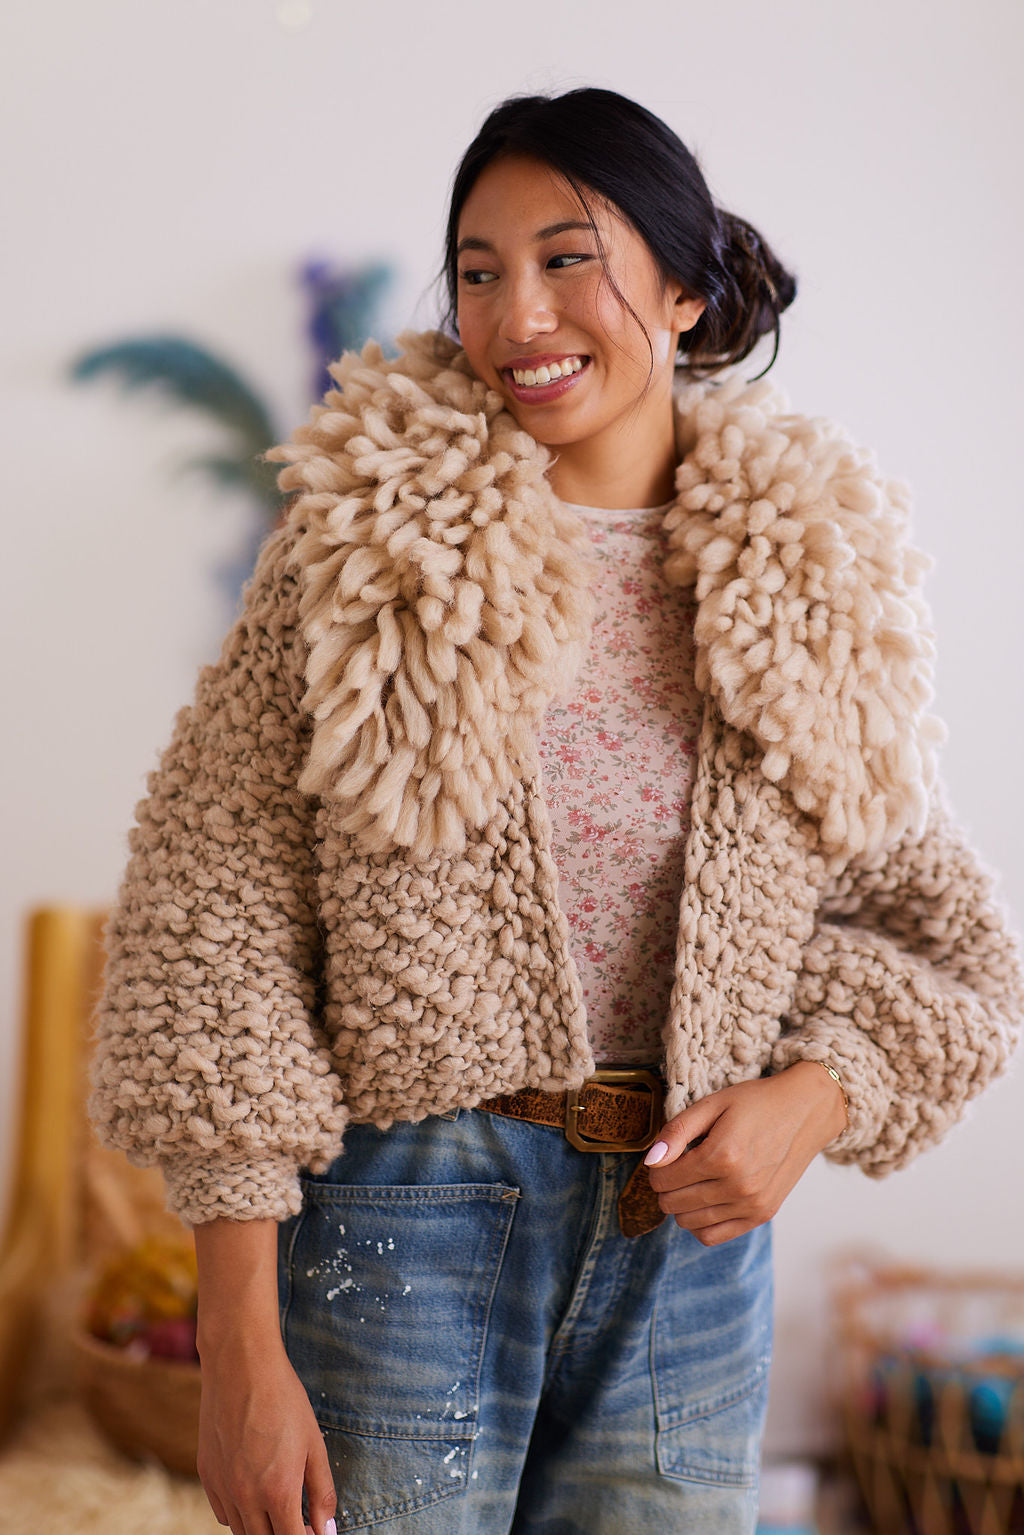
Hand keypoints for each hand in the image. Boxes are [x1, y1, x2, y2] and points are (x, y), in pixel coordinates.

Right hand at [197, 1333, 336, 1534]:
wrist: (241, 1366)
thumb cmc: (284, 1400)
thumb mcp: (314, 1444)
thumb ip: (322, 1492)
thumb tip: (326, 1529)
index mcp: (278, 1492)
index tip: (314, 1533)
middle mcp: (246, 1497)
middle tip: (302, 1523)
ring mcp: (222, 1488)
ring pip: (242, 1532)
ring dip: (262, 1528)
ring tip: (279, 1508)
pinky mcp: (206, 1475)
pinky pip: (223, 1513)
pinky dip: (240, 1514)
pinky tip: (254, 1494)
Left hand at [644, 1061, 847, 1246]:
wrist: (804, 1111)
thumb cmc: (756, 1103)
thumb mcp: (713, 1104)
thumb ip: (677, 1131)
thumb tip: (650, 1160)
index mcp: (722, 1155)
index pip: (663, 1179)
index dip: (656, 1167)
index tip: (667, 1154)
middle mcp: (738, 1186)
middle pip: (673, 1204)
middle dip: (666, 1186)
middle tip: (678, 1166)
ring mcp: (752, 1205)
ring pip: (689, 1223)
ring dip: (681, 1205)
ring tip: (693, 1181)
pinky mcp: (762, 1215)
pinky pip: (713, 1236)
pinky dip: (700, 1223)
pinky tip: (705, 1200)